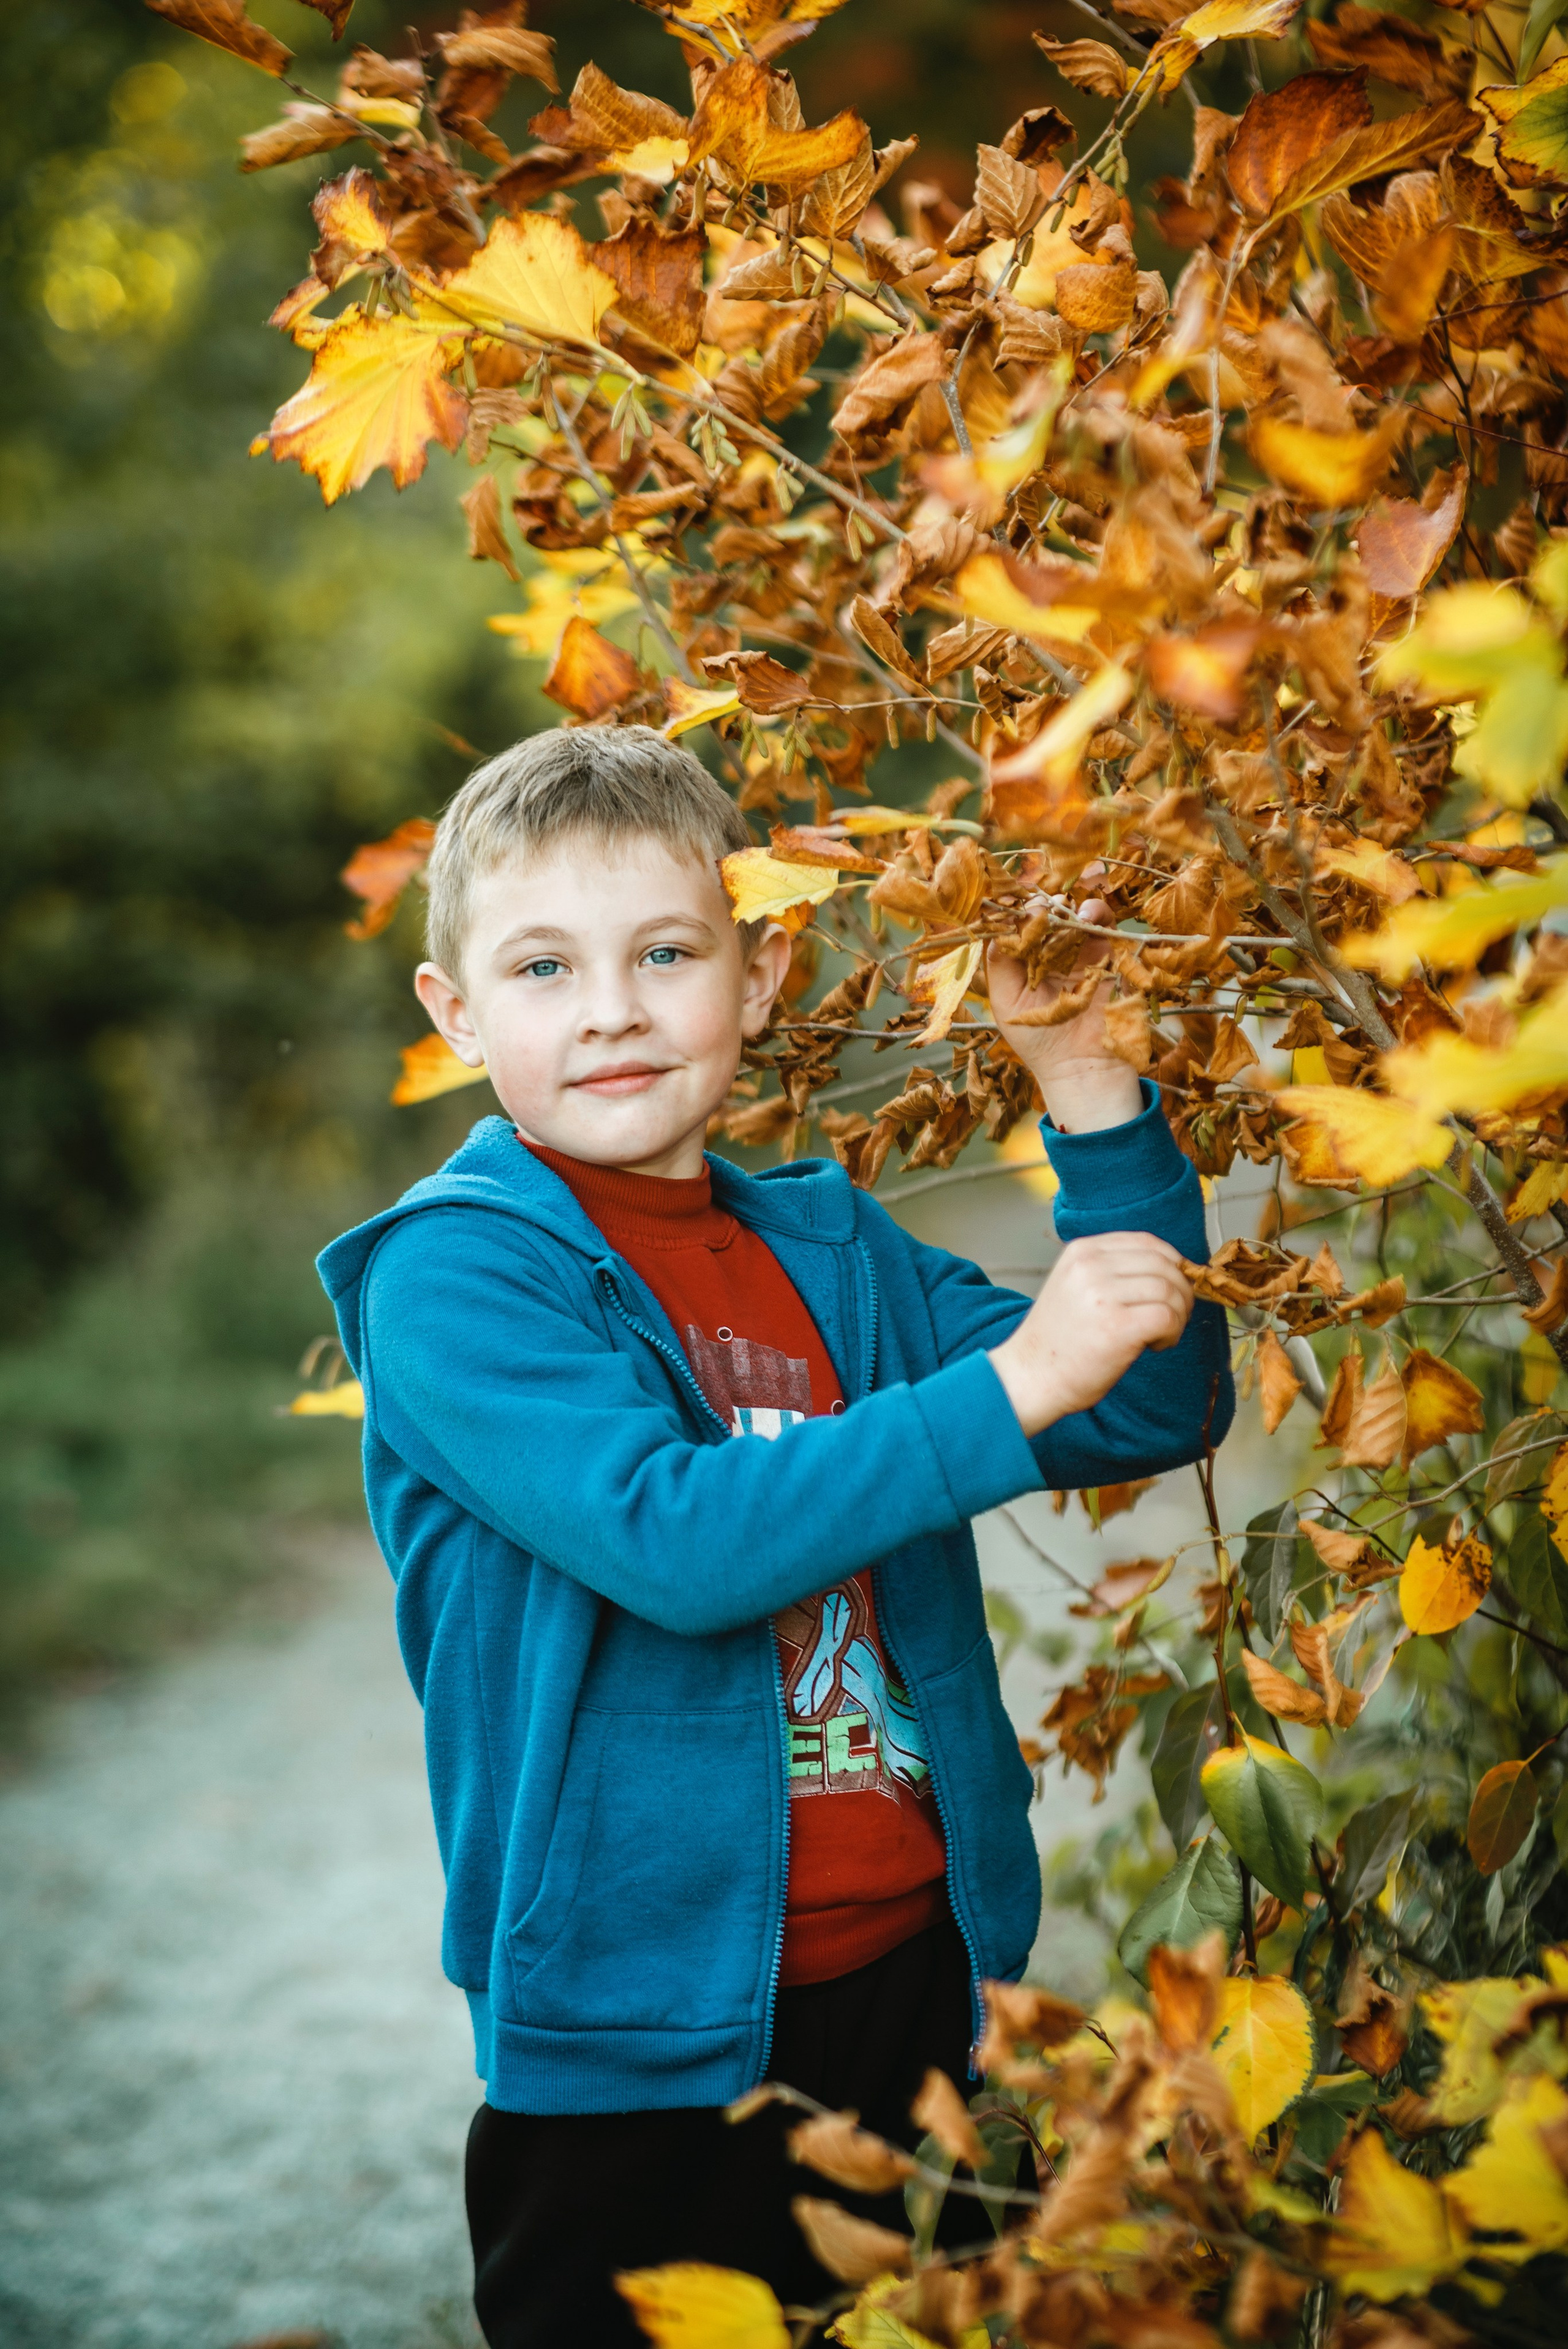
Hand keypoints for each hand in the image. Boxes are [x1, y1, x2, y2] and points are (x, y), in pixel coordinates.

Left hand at [987, 894, 1143, 1133]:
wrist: (1082, 1066)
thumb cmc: (1038, 1041)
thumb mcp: (1006, 1002)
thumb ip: (999, 964)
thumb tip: (997, 926)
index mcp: (1023, 963)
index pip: (1016, 927)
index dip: (1014, 913)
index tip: (1011, 907)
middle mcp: (1050, 954)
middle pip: (1045, 915)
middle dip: (1040, 906)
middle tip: (1039, 907)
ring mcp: (1078, 953)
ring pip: (1072, 914)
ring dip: (1067, 905)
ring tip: (1062, 907)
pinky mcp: (1105, 956)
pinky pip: (1102, 926)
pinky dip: (1095, 913)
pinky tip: (1087, 913)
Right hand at [988, 1234, 1193, 1436]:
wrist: (1031, 1377)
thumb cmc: (1059, 1339)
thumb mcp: (1076, 1285)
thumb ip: (1112, 1270)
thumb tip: (1171, 1270)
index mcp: (1082, 1250)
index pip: (1147, 1242)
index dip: (1172, 1264)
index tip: (1173, 1287)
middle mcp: (1091, 1266)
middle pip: (1164, 1264)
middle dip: (1180, 1291)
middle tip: (1172, 1317)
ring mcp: (1102, 1294)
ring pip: (1170, 1290)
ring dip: (1178, 1315)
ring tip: (1160, 1335)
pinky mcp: (1117, 1326)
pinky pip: (1168, 1316)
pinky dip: (1173, 1332)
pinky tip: (1156, 1346)